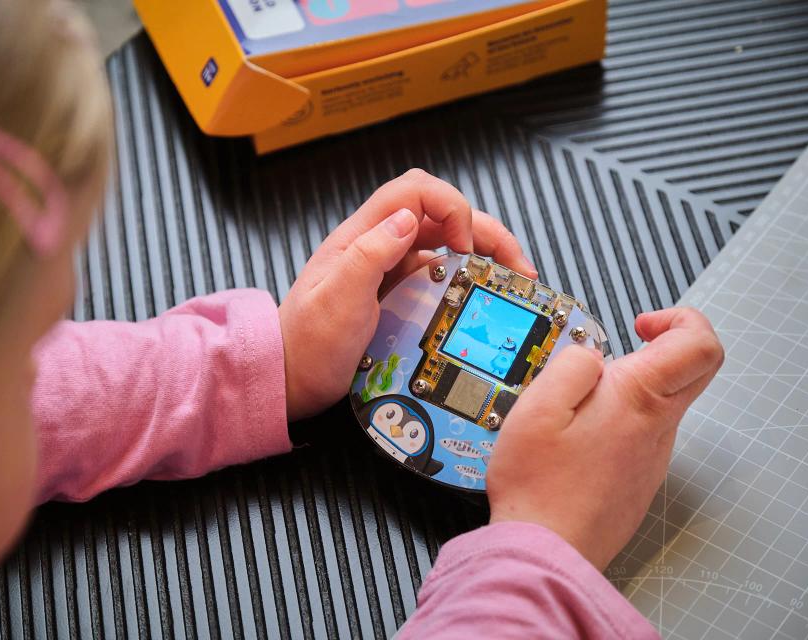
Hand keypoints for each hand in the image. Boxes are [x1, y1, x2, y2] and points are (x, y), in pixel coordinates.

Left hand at [279, 169, 536, 421]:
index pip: (414, 192)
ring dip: (484, 254)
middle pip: (441, 215)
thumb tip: (407, 219)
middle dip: (485, 232)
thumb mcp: (335, 301)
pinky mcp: (398, 293)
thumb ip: (368, 255)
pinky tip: (483, 296)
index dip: (450, 207)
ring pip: (446, 243)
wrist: (290, 379)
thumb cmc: (306, 344)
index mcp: (361, 237)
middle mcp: (378, 245)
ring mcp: (389, 269)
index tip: (466, 247)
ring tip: (513, 279)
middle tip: (517, 266)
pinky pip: (440, 273)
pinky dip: (467, 278)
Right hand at [486, 307, 723, 569]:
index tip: (641, 325)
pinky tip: (575, 440)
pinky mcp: (639, 481)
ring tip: (574, 407)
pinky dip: (616, 423)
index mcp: (638, 400)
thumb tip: (594, 357)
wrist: (545, 551)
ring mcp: (653, 459)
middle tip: (620, 351)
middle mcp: (657, 429)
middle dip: (661, 346)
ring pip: (661, 406)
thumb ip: (572, 365)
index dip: (680, 320)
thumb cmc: (538, 483)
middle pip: (692, 372)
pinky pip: (641, 437)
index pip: (700, 345)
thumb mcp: (538, 405)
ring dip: (628, 390)